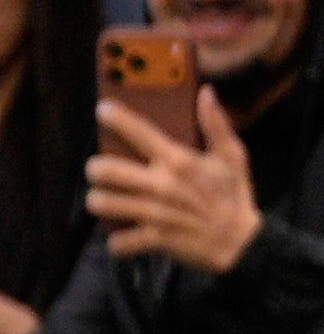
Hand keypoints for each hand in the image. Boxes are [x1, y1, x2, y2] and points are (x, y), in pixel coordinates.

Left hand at [89, 88, 262, 272]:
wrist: (238, 240)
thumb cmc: (233, 194)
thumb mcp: (232, 155)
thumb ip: (216, 124)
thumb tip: (206, 92)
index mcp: (179, 161)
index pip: (142, 133)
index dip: (118, 118)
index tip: (102, 109)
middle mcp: (162, 185)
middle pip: (107, 170)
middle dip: (95, 167)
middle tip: (98, 169)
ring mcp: (155, 213)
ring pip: (103, 204)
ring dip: (98, 201)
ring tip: (103, 198)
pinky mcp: (153, 239)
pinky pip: (118, 241)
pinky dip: (116, 240)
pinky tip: (122, 234)